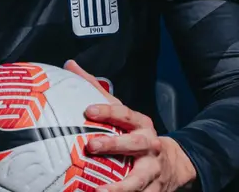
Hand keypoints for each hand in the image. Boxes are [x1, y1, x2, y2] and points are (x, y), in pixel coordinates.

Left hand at [64, 60, 196, 191]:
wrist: (173, 163)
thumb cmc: (135, 133)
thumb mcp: (120, 112)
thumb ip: (95, 89)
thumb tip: (70, 65)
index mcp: (140, 124)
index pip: (124, 114)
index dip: (107, 111)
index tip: (88, 111)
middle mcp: (149, 146)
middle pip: (135, 144)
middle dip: (114, 145)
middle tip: (91, 146)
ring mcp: (152, 170)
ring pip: (138, 179)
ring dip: (120, 187)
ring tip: (100, 191)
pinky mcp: (152, 190)